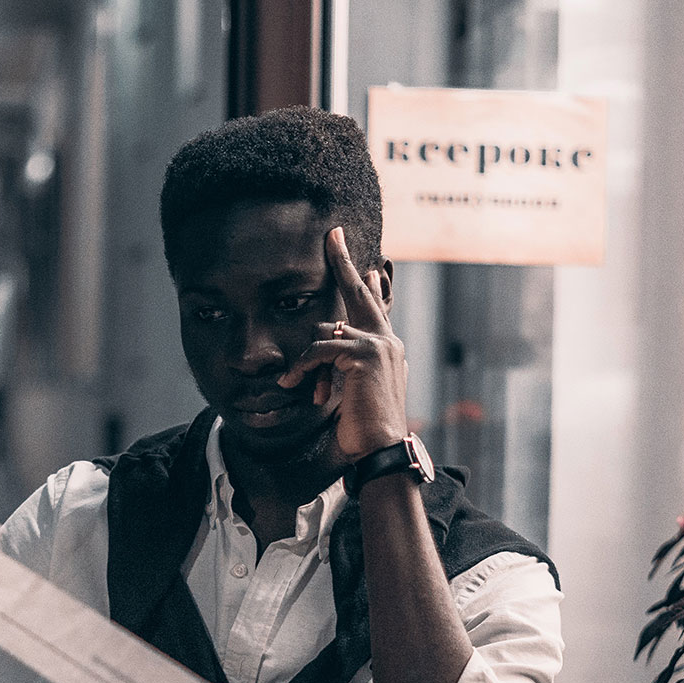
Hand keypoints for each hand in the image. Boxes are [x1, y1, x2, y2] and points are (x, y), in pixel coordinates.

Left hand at [278, 226, 407, 461]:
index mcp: (387, 346)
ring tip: (300, 386)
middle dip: (343, 261)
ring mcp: (378, 343)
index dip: (366, 284)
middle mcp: (386, 339)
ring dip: (307, 363)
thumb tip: (333, 343)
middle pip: (359, 292)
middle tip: (333, 235)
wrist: (381, 448)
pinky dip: (304, 367)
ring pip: (325, 333)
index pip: (373, 306)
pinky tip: (297, 385)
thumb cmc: (366, 426)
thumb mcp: (355, 388)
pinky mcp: (364, 354)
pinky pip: (320, 350)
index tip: (364, 266)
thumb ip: (348, 364)